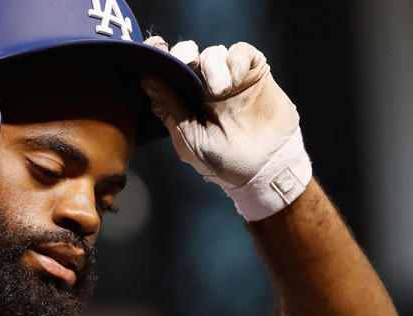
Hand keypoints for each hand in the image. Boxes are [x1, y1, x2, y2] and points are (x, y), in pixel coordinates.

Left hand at [142, 37, 312, 220]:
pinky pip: (240, 51)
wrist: (265, 169)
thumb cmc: (224, 162)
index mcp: (185, 101)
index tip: (155, 49)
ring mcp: (230, 79)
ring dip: (212, 66)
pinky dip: (234, 60)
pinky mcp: (253, 73)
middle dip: (183, 54)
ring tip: (220, 90)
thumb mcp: (189, 138)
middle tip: (187, 63)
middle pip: (188, 55)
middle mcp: (205, 87)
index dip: (160, 57)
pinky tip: (235, 80)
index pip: (168, 72)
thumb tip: (147, 80)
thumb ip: (171, 108)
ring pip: (212, 53)